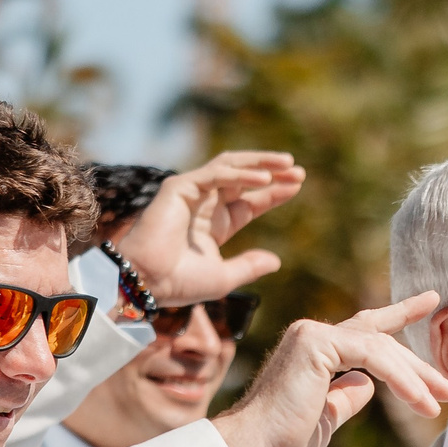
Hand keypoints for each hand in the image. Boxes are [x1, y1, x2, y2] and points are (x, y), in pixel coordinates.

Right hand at [112, 151, 305, 305]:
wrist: (149, 282)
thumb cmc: (180, 283)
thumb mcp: (225, 276)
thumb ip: (250, 266)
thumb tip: (277, 261)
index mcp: (214, 223)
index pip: (249, 201)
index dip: (273, 192)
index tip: (297, 184)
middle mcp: (204, 205)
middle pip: (243, 179)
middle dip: (271, 171)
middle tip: (298, 170)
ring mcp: (191, 193)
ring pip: (229, 167)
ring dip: (259, 163)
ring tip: (287, 164)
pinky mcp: (179, 188)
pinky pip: (215, 175)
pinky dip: (240, 175)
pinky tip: (264, 180)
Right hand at [210, 292, 447, 446]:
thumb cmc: (284, 440)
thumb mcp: (328, 415)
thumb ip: (348, 395)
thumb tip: (368, 386)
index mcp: (316, 349)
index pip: (367, 328)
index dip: (401, 313)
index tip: (431, 300)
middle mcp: (313, 334)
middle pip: (381, 341)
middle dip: (418, 366)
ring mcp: (312, 334)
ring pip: (381, 349)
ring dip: (415, 378)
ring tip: (438, 403)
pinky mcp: (315, 343)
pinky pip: (373, 357)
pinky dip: (400, 380)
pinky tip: (419, 400)